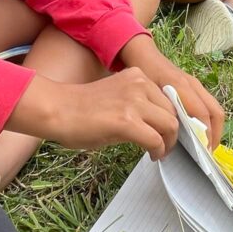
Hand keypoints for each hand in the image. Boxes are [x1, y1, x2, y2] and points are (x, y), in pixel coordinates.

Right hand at [10, 70, 178, 158]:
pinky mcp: (127, 122)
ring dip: (168, 143)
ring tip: (160, 152)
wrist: (57, 110)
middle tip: (166, 146)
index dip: (174, 117)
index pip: (170, 97)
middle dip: (174, 132)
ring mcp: (134, 102)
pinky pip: (155, 139)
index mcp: (138, 76)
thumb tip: (159, 122)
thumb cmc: (82, 109)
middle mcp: (140, 84)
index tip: (171, 132)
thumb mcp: (118, 96)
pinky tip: (151, 156)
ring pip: (169, 125)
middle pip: (173, 112)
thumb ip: (139, 102)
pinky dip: (158, 151)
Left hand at [117, 36, 224, 149]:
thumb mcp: (146, 93)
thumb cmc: (142, 74)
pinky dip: (208, 120)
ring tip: (204, 147)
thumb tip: (168, 137)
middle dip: (215, 134)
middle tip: (207, 154)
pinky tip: (198, 133)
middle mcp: (192, 84)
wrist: (143, 54)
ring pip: (214, 108)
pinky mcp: (194, 86)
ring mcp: (195, 84)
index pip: (202, 114)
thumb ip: (158, 110)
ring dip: (213, 128)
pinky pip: (208, 105)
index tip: (202, 153)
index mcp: (180, 86)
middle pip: (215, 112)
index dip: (205, 134)